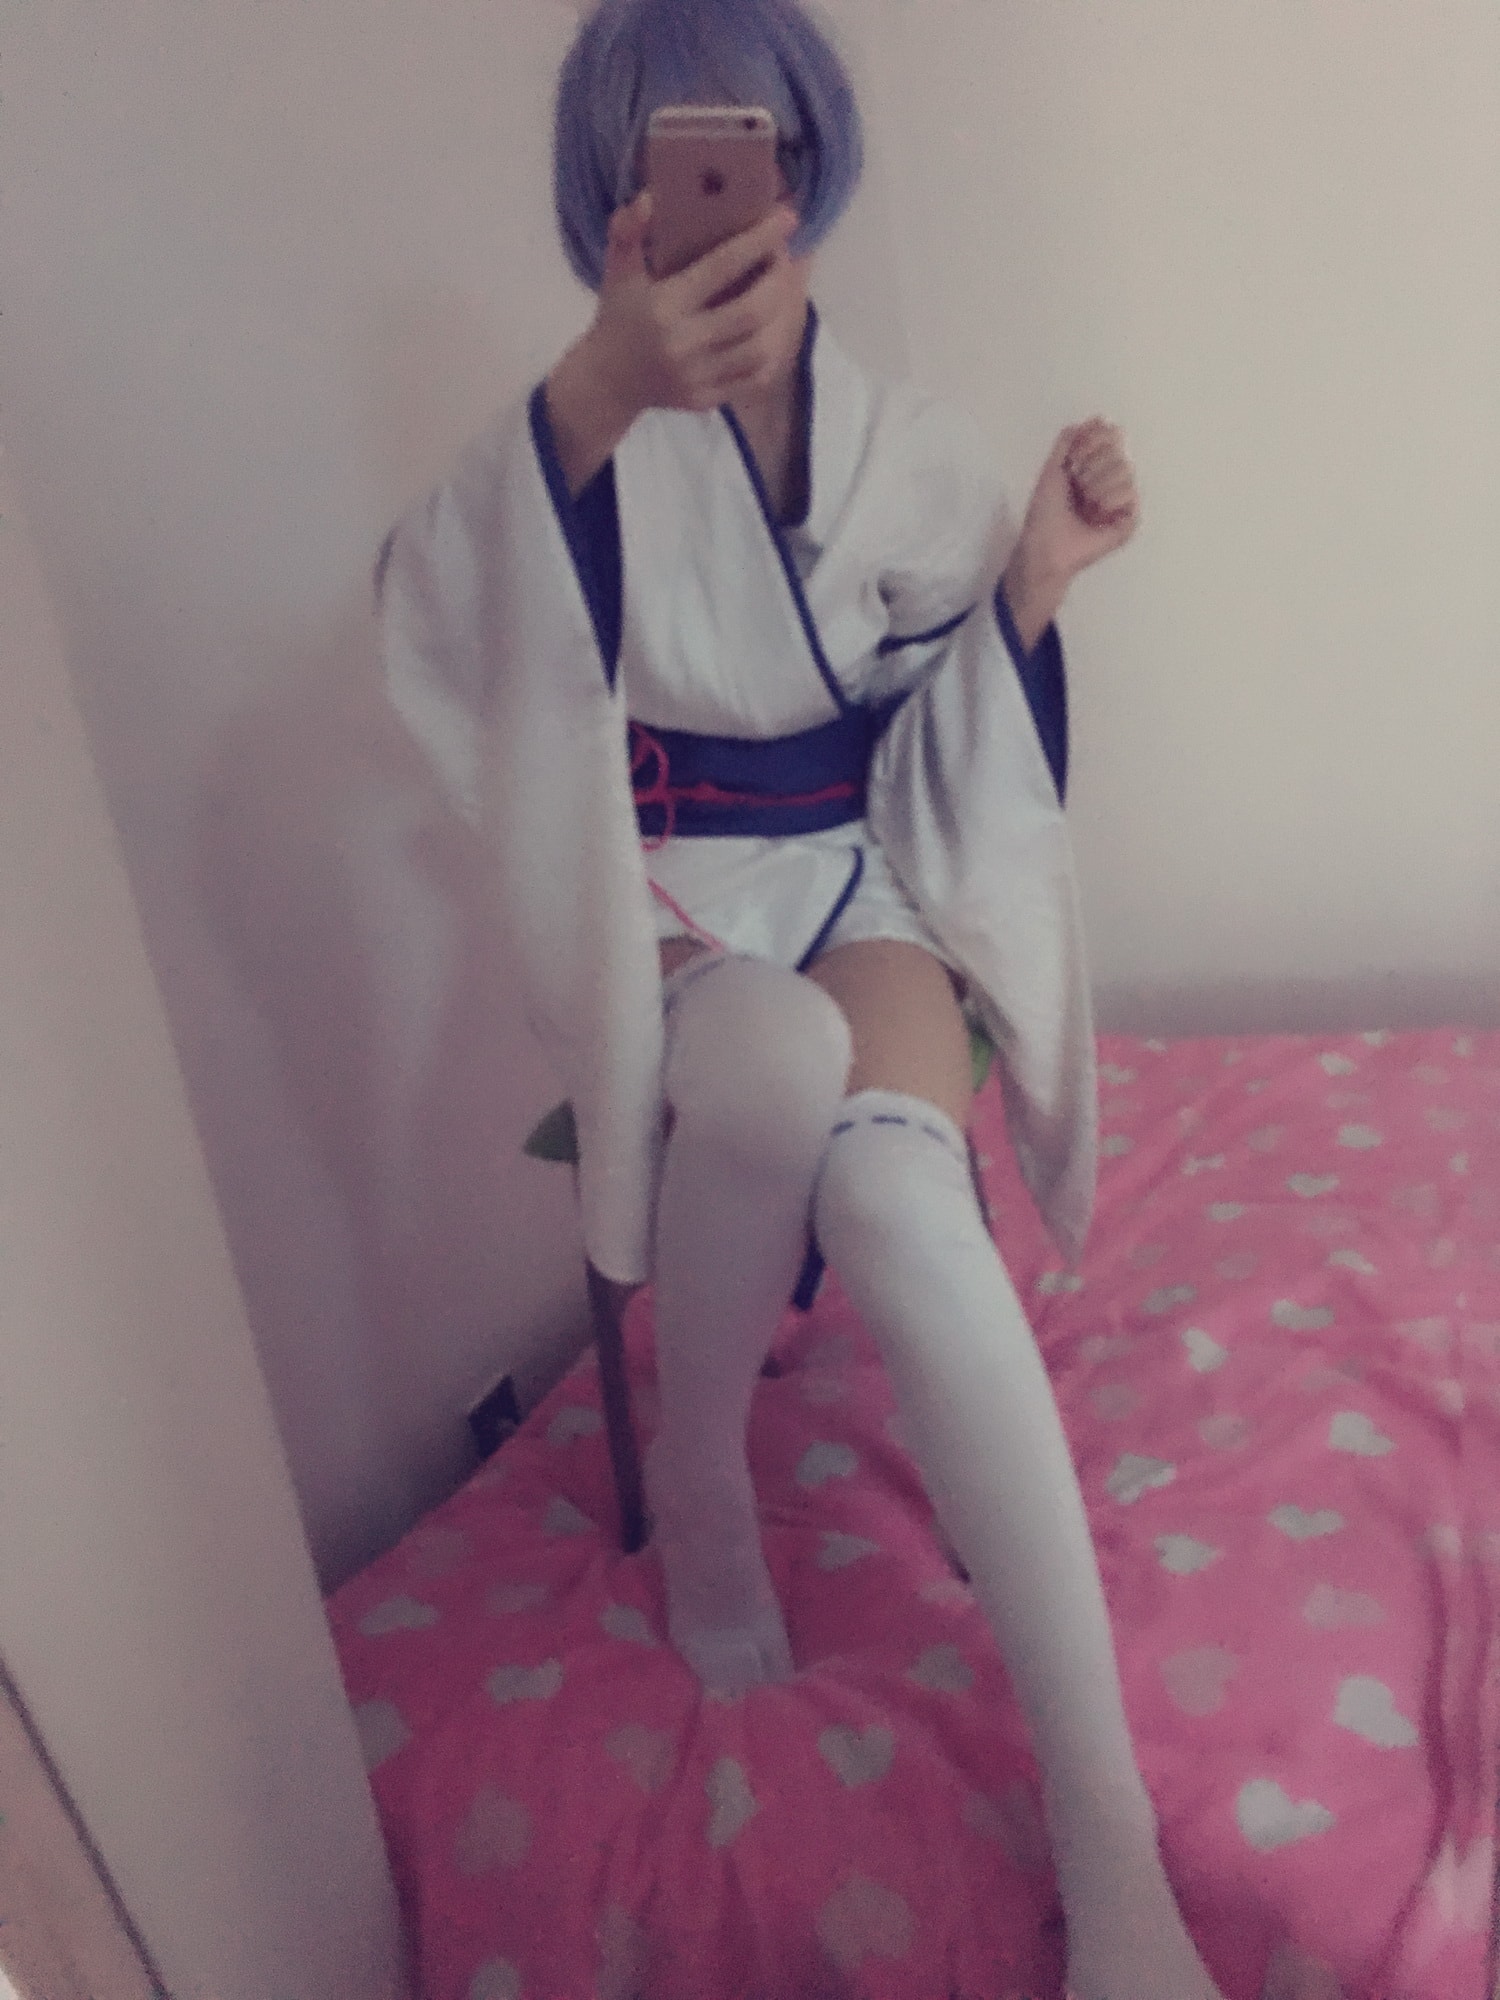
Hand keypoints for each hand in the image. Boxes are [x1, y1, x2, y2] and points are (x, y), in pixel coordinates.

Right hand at [587, 191, 805, 420]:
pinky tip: (771, 332)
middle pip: (752, 311)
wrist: (607, 382)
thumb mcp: (616, 270)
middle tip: (783, 259)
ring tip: (781, 294)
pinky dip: (770, 354)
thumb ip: (628, 230)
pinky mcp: (706, 399)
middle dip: (778, 281)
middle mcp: (684, 343)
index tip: (786, 218)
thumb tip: (650, 198)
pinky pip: (754, 379)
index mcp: (666, 305)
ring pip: (760, 348)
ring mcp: (697, 376)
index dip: (759, 240)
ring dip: (779, 318)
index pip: (722, 267)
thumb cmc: (617, 317)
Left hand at [1000, 420, 1139, 650]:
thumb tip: (1096, 418)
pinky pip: (1131, 495)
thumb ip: (1069, 441)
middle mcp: (1110, 480)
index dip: (1091, 444)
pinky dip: (1111, 500)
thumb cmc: (1045, 512)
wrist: (1045, 545)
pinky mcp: (1128, 520)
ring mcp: (1121, 500)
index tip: (1073, 461)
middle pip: (1117, 452)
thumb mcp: (1052, 469)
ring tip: (1085, 504)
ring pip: (1125, 470)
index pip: (1108, 436)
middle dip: (1091, 468)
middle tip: (1077, 488)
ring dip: (1097, 486)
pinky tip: (1098, 513)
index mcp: (1094, 466)